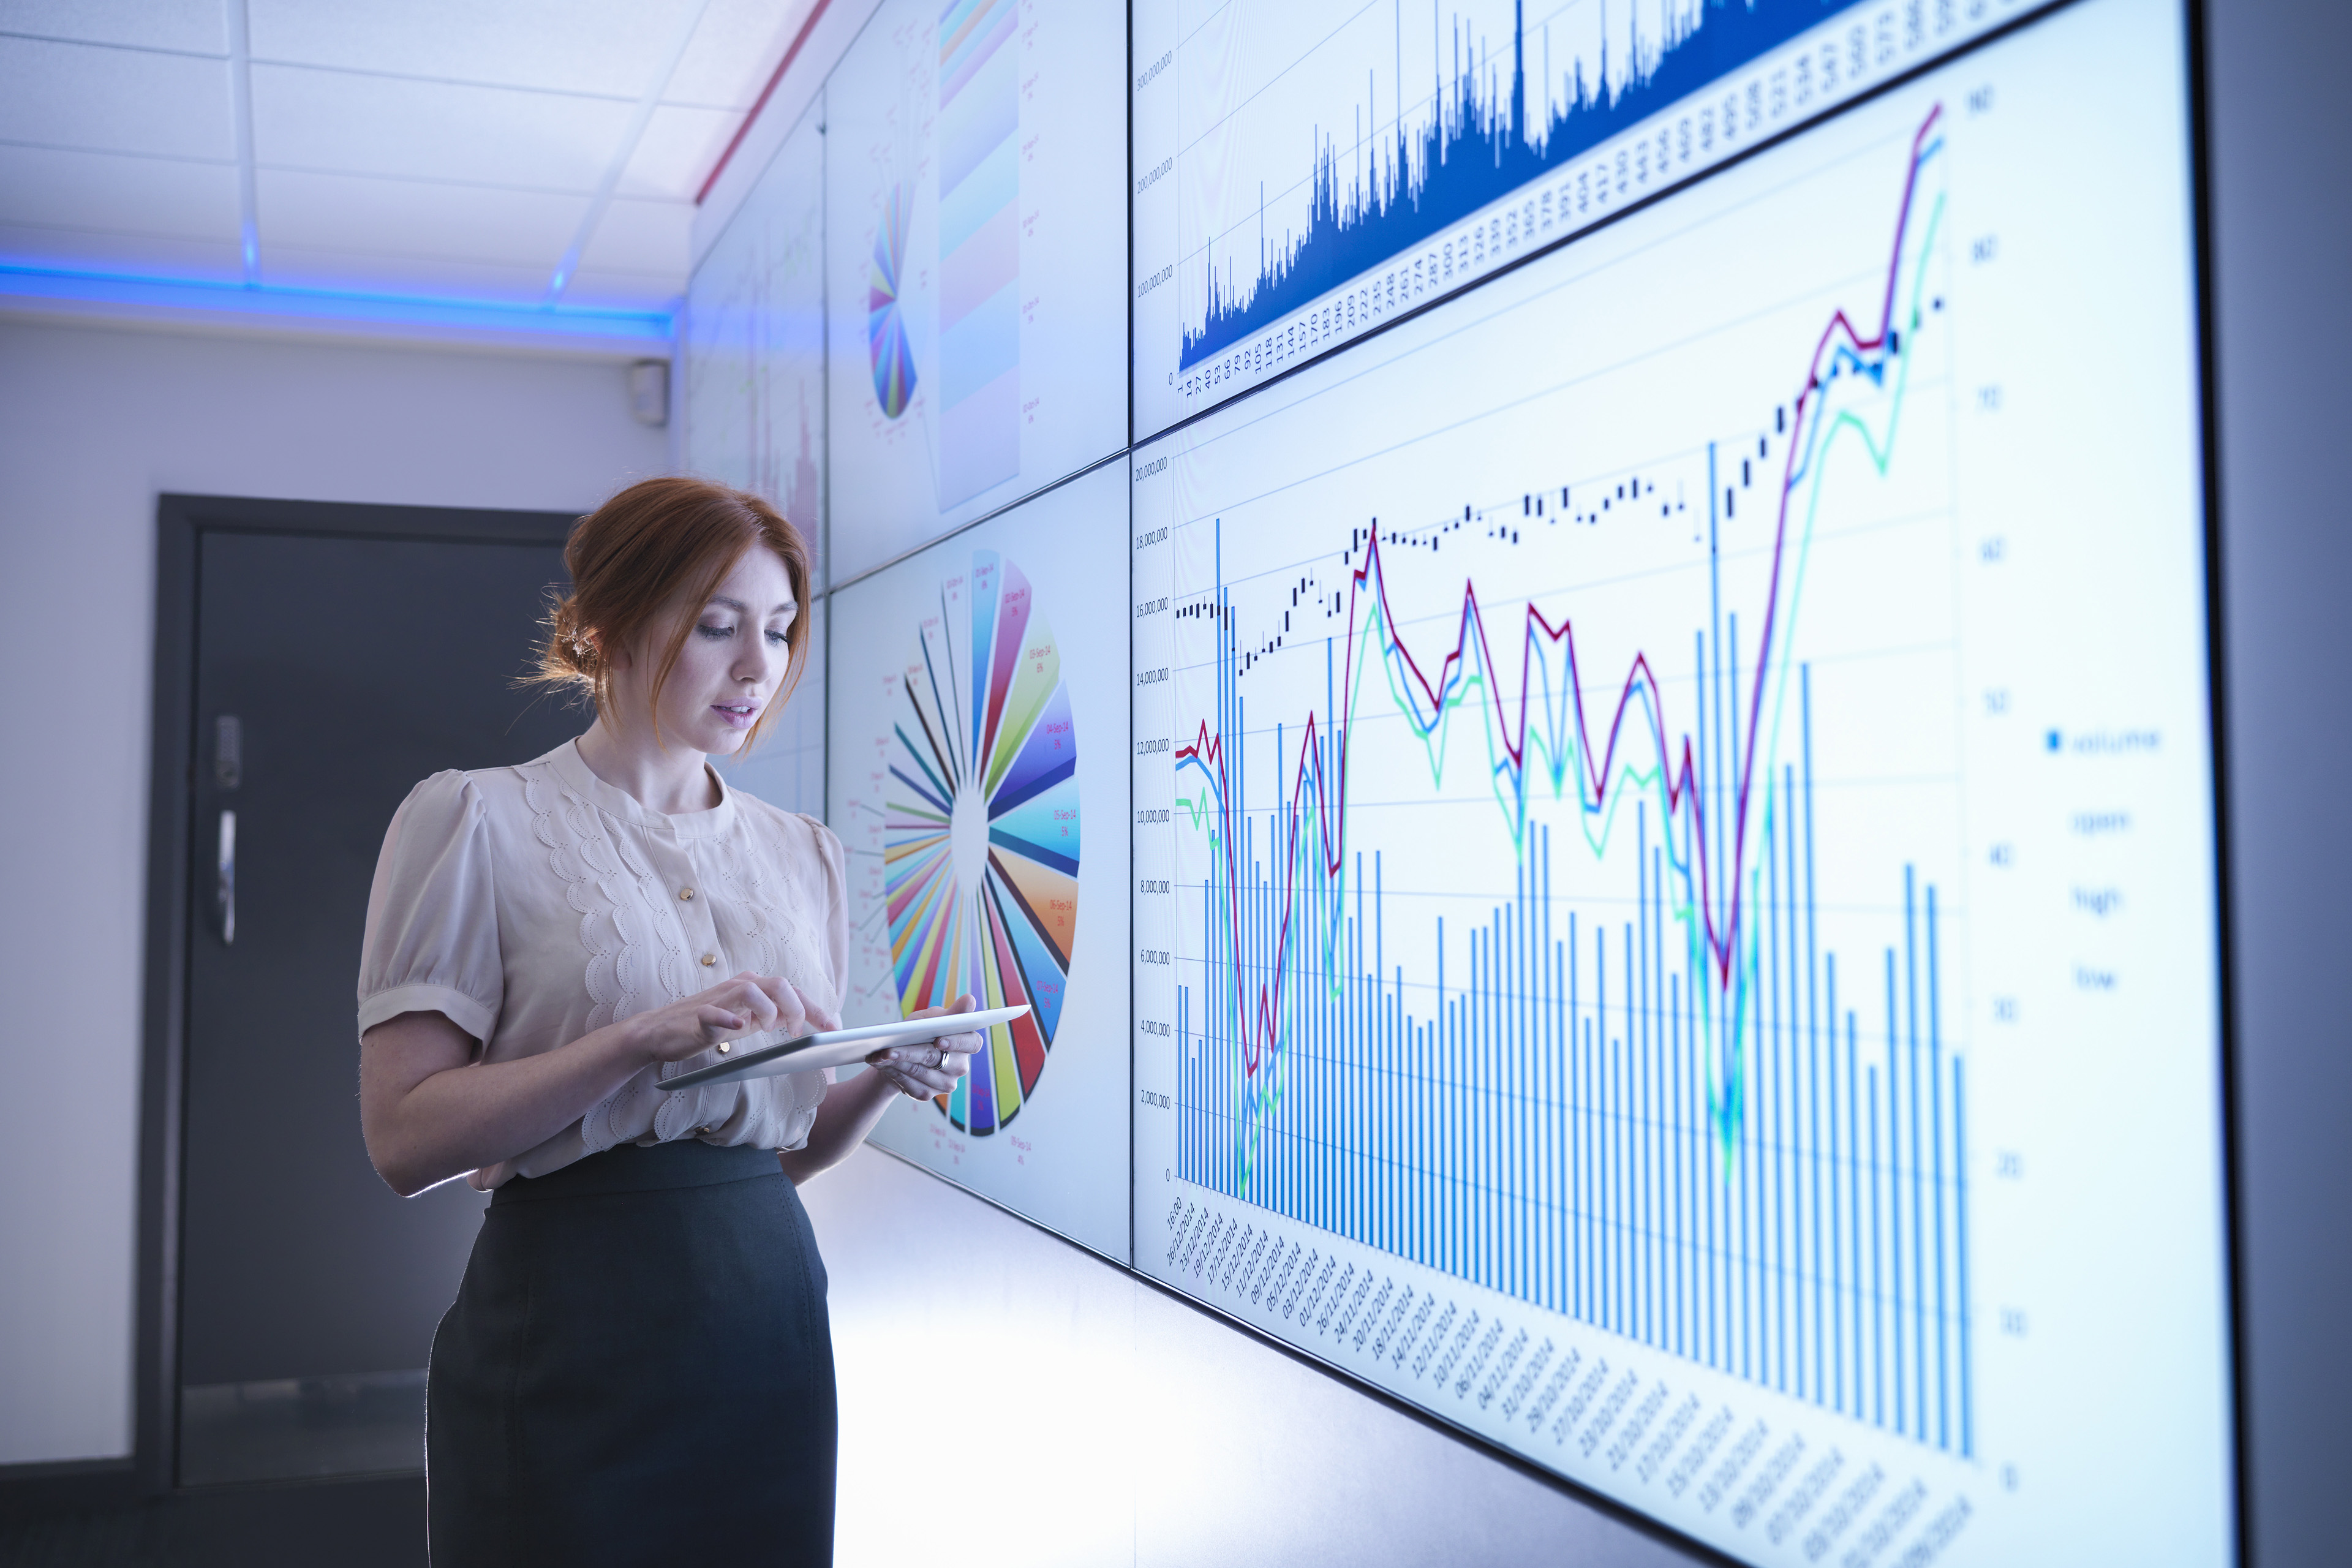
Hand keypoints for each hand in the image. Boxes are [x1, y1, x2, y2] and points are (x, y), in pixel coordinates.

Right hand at [629, 972, 833, 1065]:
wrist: (660, 1031)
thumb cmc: (707, 1025)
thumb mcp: (746, 1020)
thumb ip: (772, 1016)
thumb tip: (805, 1021)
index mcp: (753, 987)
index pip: (792, 991)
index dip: (817, 1008)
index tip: (836, 1029)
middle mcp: (739, 986)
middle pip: (779, 984)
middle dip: (799, 1007)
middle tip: (800, 1033)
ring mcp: (718, 999)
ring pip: (751, 990)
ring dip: (769, 1011)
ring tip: (770, 1030)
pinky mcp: (698, 1016)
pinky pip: (714, 1013)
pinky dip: (728, 1019)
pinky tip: (737, 1028)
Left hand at [869, 993, 983, 1100]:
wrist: (902, 1054)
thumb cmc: (921, 1032)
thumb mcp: (933, 1018)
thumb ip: (952, 1012)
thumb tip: (970, 1000)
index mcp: (967, 1043)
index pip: (972, 1043)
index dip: (956, 1042)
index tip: (938, 1040)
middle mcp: (960, 1066)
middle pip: (936, 1059)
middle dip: (910, 1052)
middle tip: (888, 1048)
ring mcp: (946, 1083)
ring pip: (919, 1072)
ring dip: (896, 1062)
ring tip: (879, 1054)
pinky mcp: (928, 1093)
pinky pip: (910, 1084)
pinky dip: (892, 1072)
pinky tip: (881, 1063)